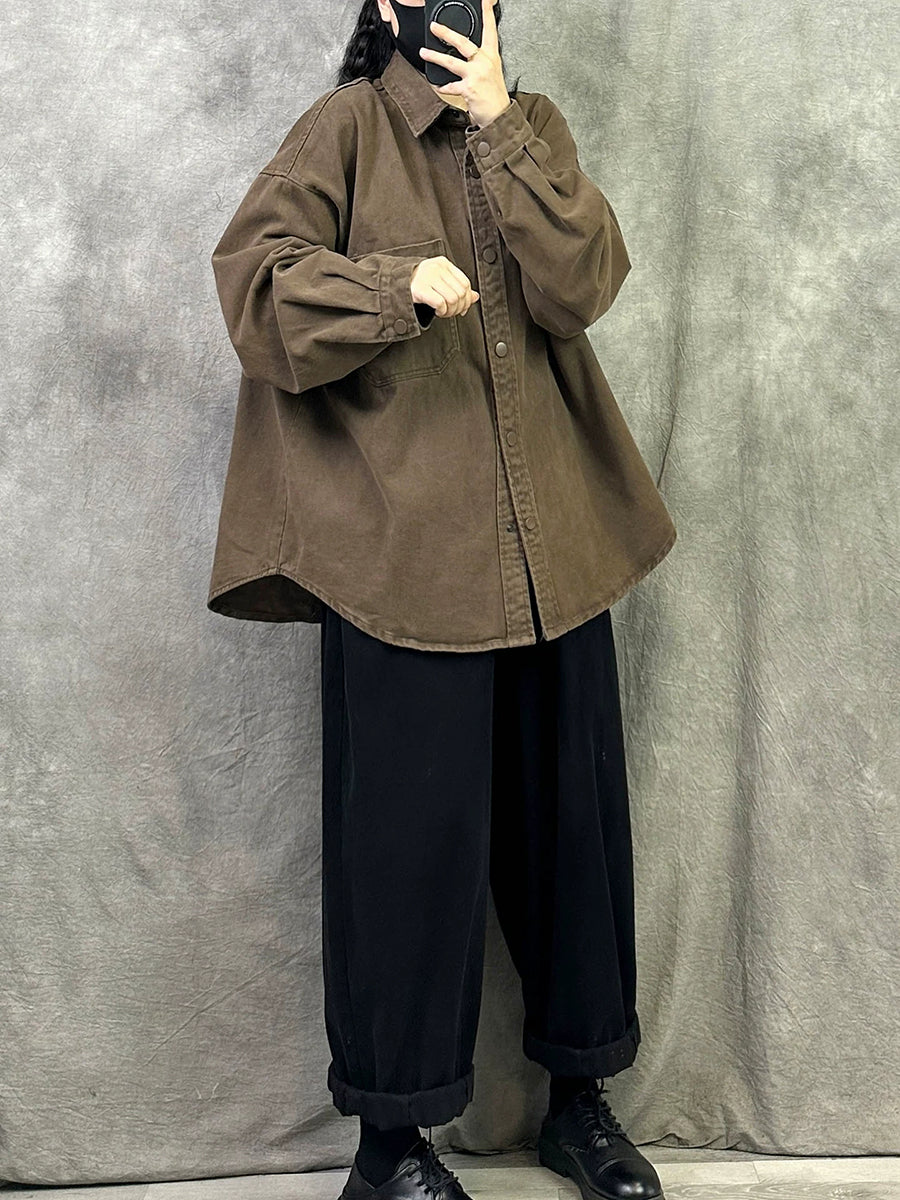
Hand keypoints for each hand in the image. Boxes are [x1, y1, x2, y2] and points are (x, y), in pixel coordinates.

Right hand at [410, 256, 479, 317]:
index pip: (465, 283)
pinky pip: (440, 303)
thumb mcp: (440, 282)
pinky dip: (442, 311)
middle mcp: (437, 268)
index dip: (467, 299)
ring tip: (443, 312)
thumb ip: (457, 287)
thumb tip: (475, 296)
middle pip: (461, 292)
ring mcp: (428, 277)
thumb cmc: (419, 284)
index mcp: (444, 264)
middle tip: (451, 312)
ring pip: (453, 299)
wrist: (396, 284)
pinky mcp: (420, 289)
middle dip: (459, 308)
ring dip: (450, 311)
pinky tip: (437, 311)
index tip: (462, 308)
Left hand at [418, 0, 511, 127]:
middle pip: (462, 42)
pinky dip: (443, 87)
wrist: (499, 116)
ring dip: (435, 57)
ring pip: (451, 62)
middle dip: (446, 33)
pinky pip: (450, 86)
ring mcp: (476, 74)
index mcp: (491, 55)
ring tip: (424, 52)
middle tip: (434, 27)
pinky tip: (438, 86)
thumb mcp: (492, 71)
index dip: (487, 13)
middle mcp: (484, 62)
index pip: (489, 29)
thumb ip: (481, 59)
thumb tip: (468, 53)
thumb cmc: (495, 95)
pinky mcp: (468, 88)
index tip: (485, 1)